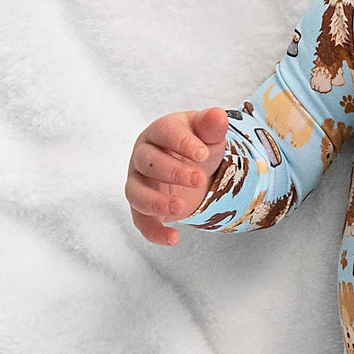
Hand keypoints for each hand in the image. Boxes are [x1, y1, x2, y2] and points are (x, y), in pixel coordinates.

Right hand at [125, 106, 233, 244]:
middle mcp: (143, 156)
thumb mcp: (209, 135)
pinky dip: (154, 232)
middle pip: (148, 162)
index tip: (202, 154)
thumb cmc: (198, 146)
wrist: (193, 168)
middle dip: (173, 171)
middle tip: (199, 179)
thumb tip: (218, 115)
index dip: (182, 143)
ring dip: (155, 201)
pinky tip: (174, 239)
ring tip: (181, 207)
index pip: (165, 133)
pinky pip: (141, 220)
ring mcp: (139, 182)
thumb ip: (212, 126)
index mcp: (159, 132)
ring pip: (135, 192)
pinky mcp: (142, 207)